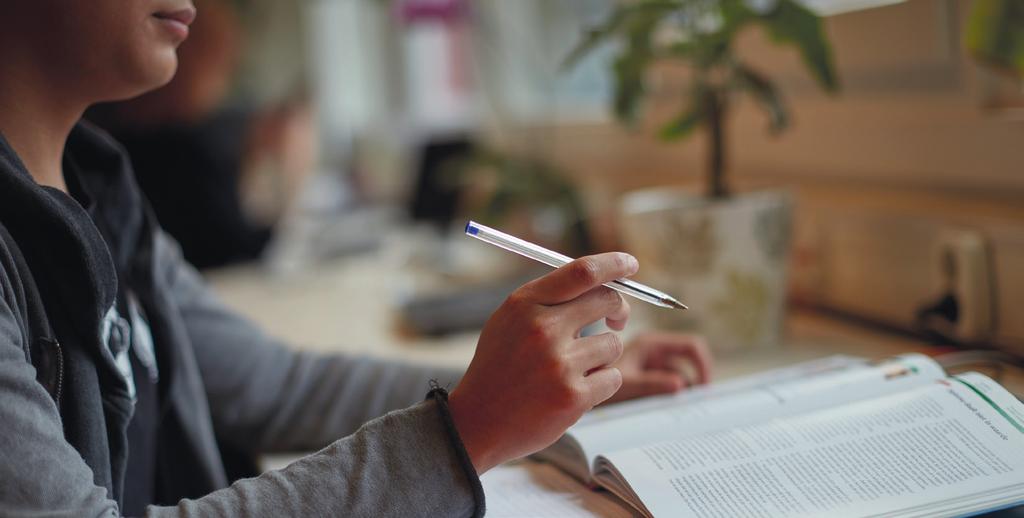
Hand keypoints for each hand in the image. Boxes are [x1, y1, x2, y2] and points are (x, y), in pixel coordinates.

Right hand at [448, 252, 637, 473]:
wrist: (477, 422)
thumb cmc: (499, 369)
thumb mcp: (510, 322)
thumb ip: (549, 300)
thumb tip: (602, 282)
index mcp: (524, 304)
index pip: (582, 271)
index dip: (614, 264)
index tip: (630, 265)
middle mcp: (543, 329)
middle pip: (607, 300)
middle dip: (619, 309)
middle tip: (617, 319)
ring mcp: (560, 364)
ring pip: (613, 344)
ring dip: (603, 356)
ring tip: (574, 369)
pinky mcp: (574, 396)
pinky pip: (612, 377)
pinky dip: (600, 384)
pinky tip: (573, 391)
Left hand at [603, 332, 711, 404]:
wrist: (576, 392)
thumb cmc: (596, 382)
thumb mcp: (626, 385)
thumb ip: (651, 384)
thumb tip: (680, 385)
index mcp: (651, 344)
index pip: (691, 345)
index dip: (703, 363)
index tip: (704, 387)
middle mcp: (654, 352)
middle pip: (689, 363)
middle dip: (695, 382)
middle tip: (696, 405)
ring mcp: (653, 366)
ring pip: (681, 377)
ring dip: (684, 393)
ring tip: (680, 412)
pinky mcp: (649, 380)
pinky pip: (670, 387)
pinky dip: (674, 398)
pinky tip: (670, 413)